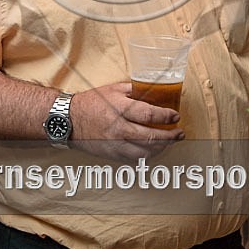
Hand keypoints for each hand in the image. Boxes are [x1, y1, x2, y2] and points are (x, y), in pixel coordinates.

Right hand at [69, 82, 183, 161]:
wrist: (68, 120)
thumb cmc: (92, 102)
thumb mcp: (113, 89)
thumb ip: (134, 90)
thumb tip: (155, 90)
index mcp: (120, 109)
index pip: (149, 115)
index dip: (166, 117)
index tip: (176, 116)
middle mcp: (118, 128)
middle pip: (151, 137)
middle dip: (170, 136)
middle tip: (179, 133)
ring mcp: (115, 144)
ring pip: (145, 151)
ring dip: (162, 148)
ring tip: (169, 142)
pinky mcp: (112, 154)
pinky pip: (135, 159)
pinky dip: (148, 156)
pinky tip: (154, 150)